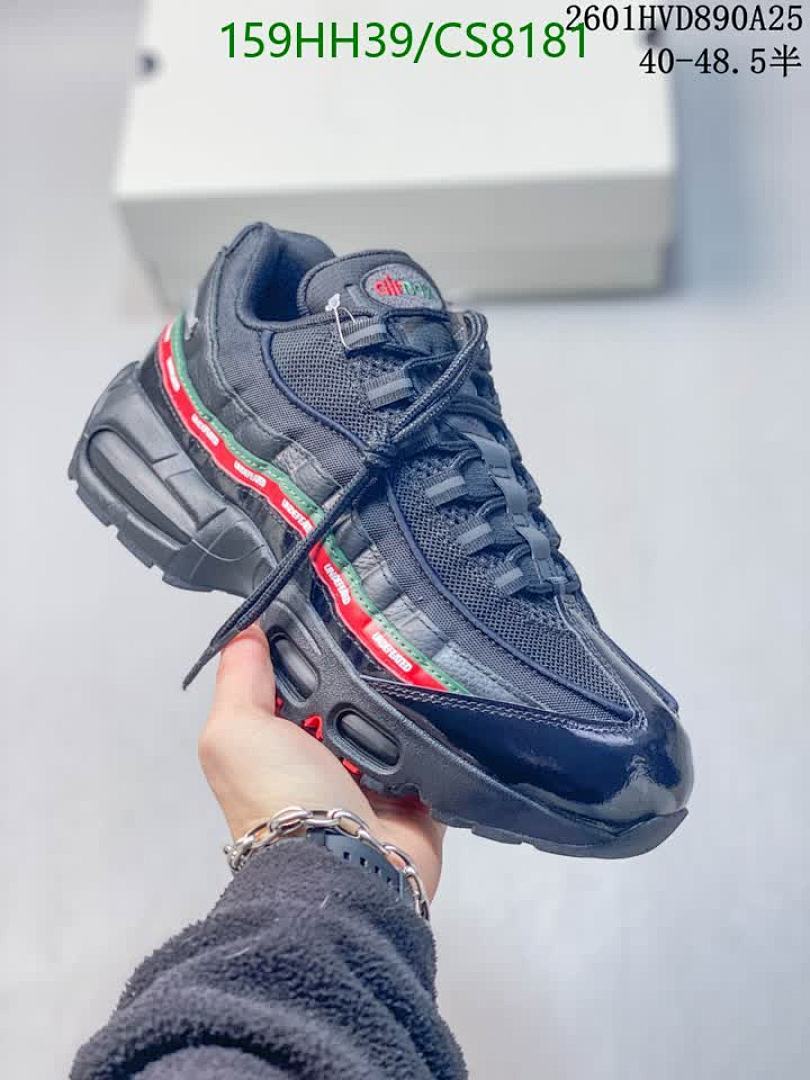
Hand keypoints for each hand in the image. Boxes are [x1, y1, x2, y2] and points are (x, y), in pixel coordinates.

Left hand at [198, 625, 443, 898]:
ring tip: (434, 649)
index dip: (317, 645)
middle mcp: (328, 757)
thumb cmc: (278, 795)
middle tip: (400, 622)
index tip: (342, 603)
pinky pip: (439, 750)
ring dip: (411, 695)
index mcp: (282, 740)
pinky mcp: (421, 795)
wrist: (340, 868)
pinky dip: (445, 729)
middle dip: (373, 666)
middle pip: (356, 695)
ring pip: (400, 719)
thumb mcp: (235, 731)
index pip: (304, 678)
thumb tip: (246, 629)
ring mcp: (377, 778)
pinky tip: (456, 692)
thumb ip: (238, 679)